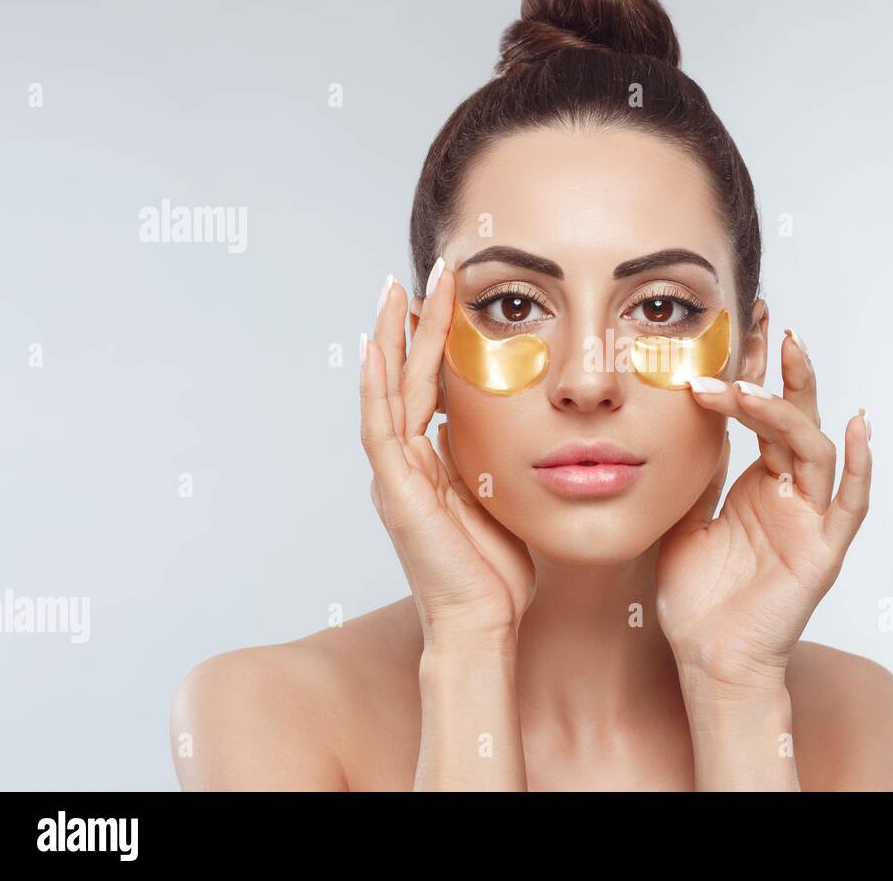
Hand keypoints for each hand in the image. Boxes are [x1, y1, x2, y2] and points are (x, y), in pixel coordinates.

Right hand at [359, 263, 534, 645]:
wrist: (484, 622)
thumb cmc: (497, 569)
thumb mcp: (503, 494)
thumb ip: (496, 457)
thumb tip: (516, 420)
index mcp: (429, 460)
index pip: (431, 383)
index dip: (440, 337)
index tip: (454, 292)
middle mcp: (405, 460)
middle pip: (405, 375)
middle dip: (416, 321)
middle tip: (432, 271)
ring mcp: (395, 475)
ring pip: (387, 392)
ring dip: (392, 339)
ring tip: (397, 289)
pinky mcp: (396, 493)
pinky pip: (380, 430)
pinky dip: (375, 388)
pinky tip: (376, 348)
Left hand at [654, 331, 870, 696]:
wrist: (708, 660)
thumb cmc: (697, 600)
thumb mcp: (683, 520)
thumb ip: (694, 475)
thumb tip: (685, 422)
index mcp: (758, 484)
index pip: (763, 415)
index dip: (759, 371)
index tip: (749, 325)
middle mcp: (789, 494)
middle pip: (794, 419)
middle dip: (784, 371)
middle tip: (769, 326)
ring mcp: (809, 520)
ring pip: (812, 449)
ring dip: (788, 410)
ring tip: (760, 378)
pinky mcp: (822, 552)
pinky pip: (848, 505)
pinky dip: (857, 468)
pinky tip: (856, 428)